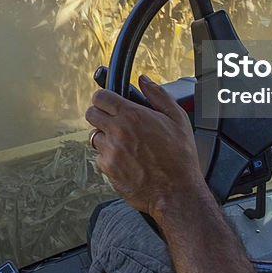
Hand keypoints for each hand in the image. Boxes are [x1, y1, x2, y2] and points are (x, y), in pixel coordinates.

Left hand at [85, 75, 208, 220]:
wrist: (176, 192)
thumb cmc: (180, 158)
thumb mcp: (178, 119)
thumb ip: (158, 95)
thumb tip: (144, 80)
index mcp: (132, 115)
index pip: (101, 96)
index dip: (105, 97)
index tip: (110, 101)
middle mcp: (116, 132)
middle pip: (91, 114)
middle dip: (100, 114)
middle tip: (113, 120)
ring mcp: (110, 152)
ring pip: (94, 136)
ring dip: (104, 137)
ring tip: (123, 142)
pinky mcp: (108, 170)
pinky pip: (99, 157)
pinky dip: (108, 156)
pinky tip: (125, 159)